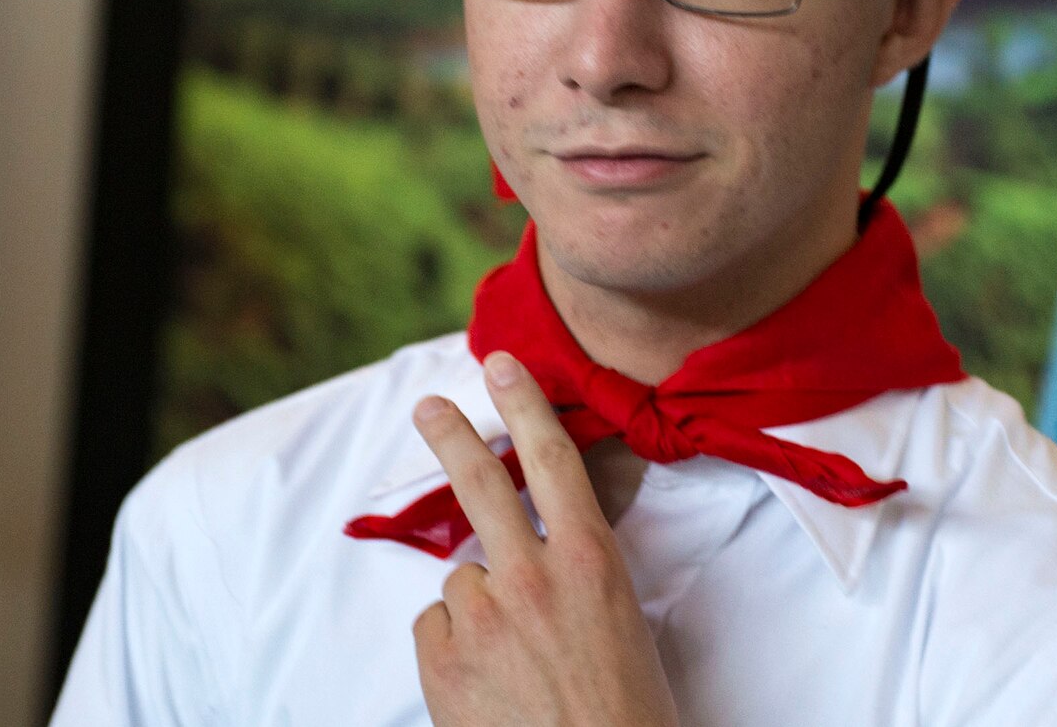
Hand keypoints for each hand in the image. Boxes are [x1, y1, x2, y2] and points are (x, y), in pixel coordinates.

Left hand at [412, 351, 676, 726]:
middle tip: (429, 407)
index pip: (552, 459)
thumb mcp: (623, 623)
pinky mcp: (442, 658)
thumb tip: (535, 547)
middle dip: (450, 435)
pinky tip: (488, 684)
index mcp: (591, 562)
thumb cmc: (628, 716)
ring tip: (515, 661)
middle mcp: (531, 576)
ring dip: (478, 607)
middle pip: (479, 482)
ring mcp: (481, 616)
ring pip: (460, 581)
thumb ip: (577, 573)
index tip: (500, 364)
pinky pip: (436, 629)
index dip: (524, 403)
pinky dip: (454, 648)